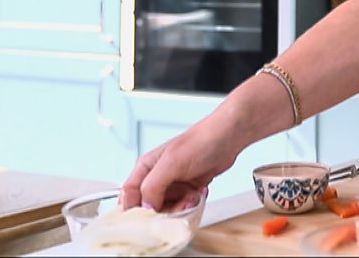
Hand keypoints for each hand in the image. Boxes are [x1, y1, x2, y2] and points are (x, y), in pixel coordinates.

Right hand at [121, 119, 238, 210]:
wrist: (229, 138)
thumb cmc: (200, 141)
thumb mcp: (171, 163)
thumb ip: (153, 186)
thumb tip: (145, 209)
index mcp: (146, 168)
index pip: (129, 195)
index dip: (133, 210)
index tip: (144, 221)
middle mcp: (157, 177)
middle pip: (149, 206)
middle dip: (163, 210)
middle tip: (177, 206)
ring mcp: (174, 184)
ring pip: (167, 209)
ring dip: (180, 208)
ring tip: (190, 197)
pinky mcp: (188, 189)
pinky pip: (184, 206)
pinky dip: (191, 204)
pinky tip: (198, 194)